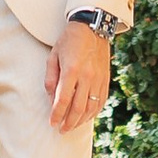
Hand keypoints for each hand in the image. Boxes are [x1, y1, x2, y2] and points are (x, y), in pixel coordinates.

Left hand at [45, 18, 111, 134]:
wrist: (93, 27)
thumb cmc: (69, 41)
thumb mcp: (53, 56)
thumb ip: (51, 78)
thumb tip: (51, 98)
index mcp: (71, 70)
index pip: (63, 100)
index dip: (57, 114)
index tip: (52, 123)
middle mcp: (87, 76)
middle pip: (78, 108)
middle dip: (68, 122)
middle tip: (61, 130)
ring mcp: (99, 79)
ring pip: (91, 107)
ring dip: (81, 120)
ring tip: (72, 126)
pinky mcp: (106, 79)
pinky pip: (101, 101)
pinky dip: (93, 112)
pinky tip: (86, 116)